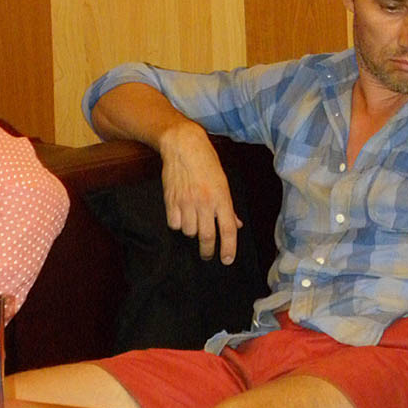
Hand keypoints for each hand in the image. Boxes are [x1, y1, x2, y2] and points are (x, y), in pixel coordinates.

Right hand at [159, 121, 241, 263]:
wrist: (184, 147)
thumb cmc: (207, 163)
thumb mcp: (223, 183)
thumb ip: (228, 207)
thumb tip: (236, 225)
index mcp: (221, 198)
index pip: (228, 230)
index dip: (229, 248)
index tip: (227, 260)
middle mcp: (205, 203)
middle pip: (208, 237)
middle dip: (208, 251)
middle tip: (208, 255)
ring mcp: (186, 203)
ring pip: (189, 232)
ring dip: (192, 232)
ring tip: (194, 223)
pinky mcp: (170, 201)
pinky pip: (174, 224)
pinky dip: (178, 224)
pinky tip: (181, 215)